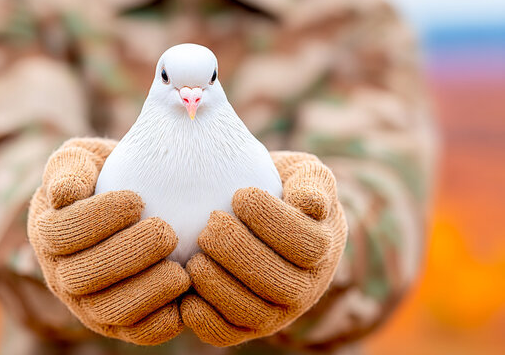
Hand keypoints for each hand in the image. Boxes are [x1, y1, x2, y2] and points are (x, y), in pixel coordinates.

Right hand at [27, 138, 189, 344]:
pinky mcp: (118, 324)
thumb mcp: (85, 159)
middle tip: (166, 232)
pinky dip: (160, 322)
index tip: (137, 200)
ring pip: (108, 310)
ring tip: (180, 271)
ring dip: (146, 292)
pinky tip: (186, 298)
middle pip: (82, 277)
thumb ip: (71, 167)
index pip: (61, 232)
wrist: (135, 207)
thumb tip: (64, 193)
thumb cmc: (109, 175)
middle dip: (127, 255)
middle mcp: (61, 274)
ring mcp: (87, 304)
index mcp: (48, 232)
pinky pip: (135, 333)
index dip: (98, 219)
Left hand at [181, 151, 346, 345]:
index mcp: (323, 247)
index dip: (272, 221)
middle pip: (281, 283)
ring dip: (221, 288)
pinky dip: (206, 320)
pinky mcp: (246, 328)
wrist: (261, 220)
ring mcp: (277, 312)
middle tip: (211, 226)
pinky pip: (228, 334)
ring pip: (255, 313)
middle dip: (241, 254)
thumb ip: (312, 183)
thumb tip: (310, 205)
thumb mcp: (303, 174)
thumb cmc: (279, 189)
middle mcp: (306, 287)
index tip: (240, 195)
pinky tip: (186, 296)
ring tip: (196, 260)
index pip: (306, 244)